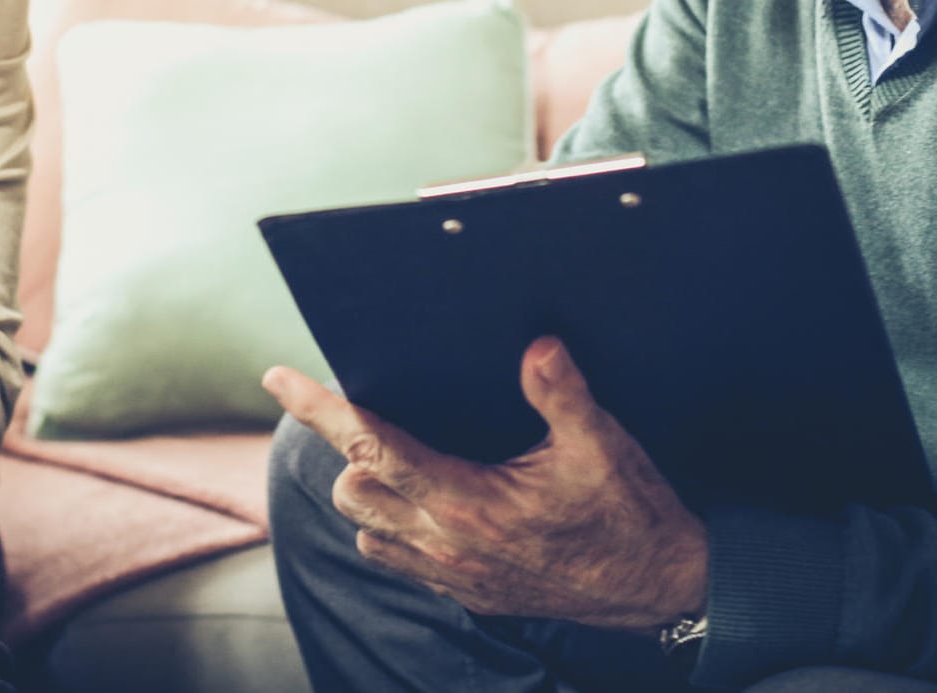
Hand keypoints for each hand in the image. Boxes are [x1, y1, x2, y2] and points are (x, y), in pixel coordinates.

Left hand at [263, 335, 707, 629]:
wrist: (659, 589)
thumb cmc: (628, 512)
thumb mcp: (602, 445)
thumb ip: (562, 393)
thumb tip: (535, 344)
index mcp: (466, 499)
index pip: (370, 443)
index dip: (318, 408)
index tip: (277, 376)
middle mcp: (445, 540)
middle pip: (352, 485)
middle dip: (345, 445)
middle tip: (359, 407)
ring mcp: (451, 572)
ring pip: (365, 526)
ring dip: (364, 486)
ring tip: (384, 450)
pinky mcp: (464, 592)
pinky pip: (395, 558)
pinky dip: (387, 526)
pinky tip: (414, 500)